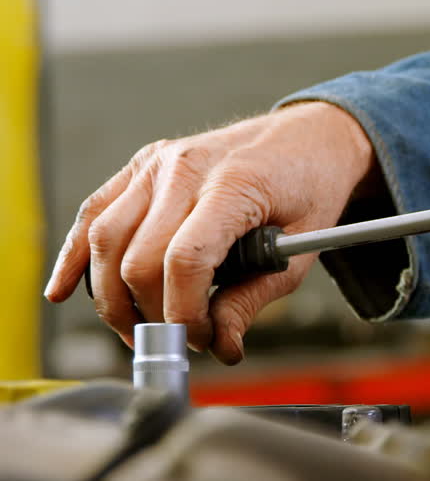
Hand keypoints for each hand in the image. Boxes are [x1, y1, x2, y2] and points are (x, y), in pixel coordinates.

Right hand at [43, 102, 377, 362]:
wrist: (312, 135)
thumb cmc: (311, 186)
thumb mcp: (302, 248)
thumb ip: (255, 298)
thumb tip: (220, 345)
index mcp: (233, 184)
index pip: (184, 261)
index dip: (184, 313)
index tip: (201, 339)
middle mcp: (185, 168)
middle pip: (138, 258)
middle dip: (152, 313)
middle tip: (179, 340)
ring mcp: (157, 163)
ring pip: (105, 239)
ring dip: (112, 296)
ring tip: (138, 329)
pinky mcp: (142, 166)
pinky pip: (95, 213)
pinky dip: (76, 255)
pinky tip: (65, 289)